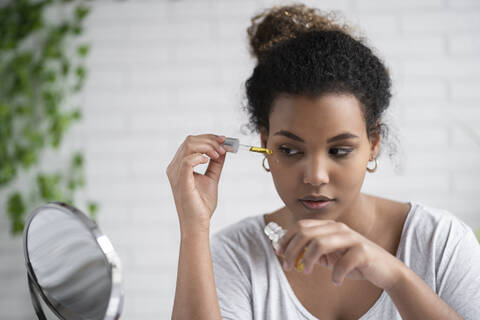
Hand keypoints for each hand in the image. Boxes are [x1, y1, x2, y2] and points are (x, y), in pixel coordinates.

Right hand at [166, 134, 227, 231]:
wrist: (198, 223)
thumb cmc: (201, 205)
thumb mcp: (211, 179)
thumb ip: (216, 164)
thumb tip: (223, 150)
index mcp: (180, 165)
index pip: (191, 142)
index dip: (209, 138)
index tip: (224, 140)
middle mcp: (175, 167)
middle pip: (190, 140)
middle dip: (210, 140)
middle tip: (224, 147)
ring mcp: (176, 173)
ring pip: (189, 146)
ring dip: (208, 146)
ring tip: (218, 154)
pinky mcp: (182, 180)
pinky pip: (188, 160)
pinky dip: (200, 156)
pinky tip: (210, 160)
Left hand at [276, 219, 402, 289]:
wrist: (385, 270)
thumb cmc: (353, 262)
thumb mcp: (329, 256)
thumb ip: (311, 252)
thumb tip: (286, 252)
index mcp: (329, 226)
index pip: (301, 226)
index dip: (287, 238)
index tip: (278, 251)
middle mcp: (339, 228)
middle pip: (306, 233)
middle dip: (292, 250)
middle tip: (287, 266)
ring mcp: (352, 238)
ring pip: (319, 243)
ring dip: (307, 259)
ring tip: (305, 271)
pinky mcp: (363, 251)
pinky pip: (342, 263)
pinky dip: (335, 274)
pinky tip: (335, 281)